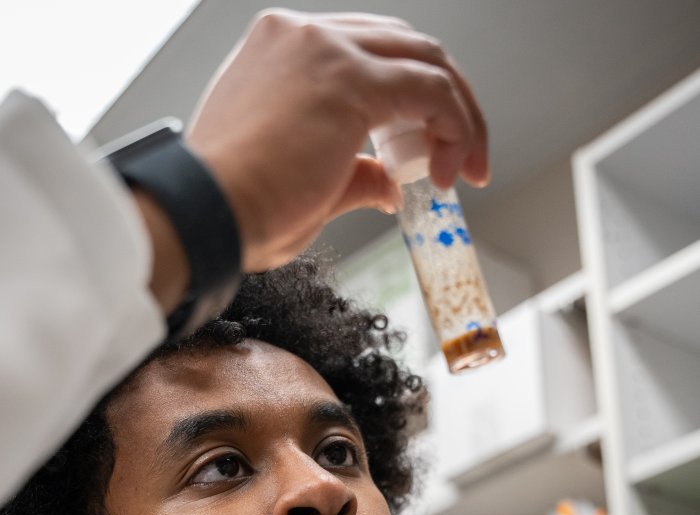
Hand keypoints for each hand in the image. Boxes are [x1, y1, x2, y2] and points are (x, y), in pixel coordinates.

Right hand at [186, 9, 487, 271]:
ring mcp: (327, 50)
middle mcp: (304, 36)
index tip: (423, 150)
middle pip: (405, 47)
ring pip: (427, 63)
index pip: (368, 54)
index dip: (407, 101)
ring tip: (465, 167)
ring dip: (459, 115)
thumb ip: (352, 173)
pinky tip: (449, 171)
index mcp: (282, 50)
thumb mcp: (302, 182)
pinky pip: (432, 91)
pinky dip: (455, 129)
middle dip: (444, 103)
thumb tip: (388, 184)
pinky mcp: (352, 81)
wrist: (207, 215)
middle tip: (459, 156)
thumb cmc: (236, 209)